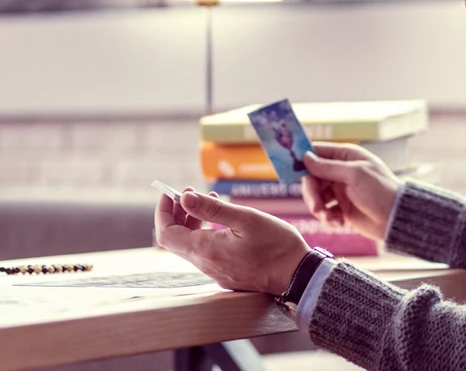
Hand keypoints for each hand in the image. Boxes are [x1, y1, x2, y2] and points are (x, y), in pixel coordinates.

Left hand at [154, 187, 310, 294]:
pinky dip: (205, 234)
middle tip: (190, 193)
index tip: (170, 193)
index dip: (163, 212)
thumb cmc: (276, 244)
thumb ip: (212, 209)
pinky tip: (222, 223)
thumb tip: (184, 198)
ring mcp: (216, 273)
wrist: (298, 275)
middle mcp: (206, 265)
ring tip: (210, 201)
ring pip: (191, 247)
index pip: (166, 234)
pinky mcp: (227, 275)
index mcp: (206, 250)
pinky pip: (205, 254)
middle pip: (176, 240)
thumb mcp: (246, 219)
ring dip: (192, 223)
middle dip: (178, 214)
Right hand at [302, 143, 401, 240]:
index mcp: (346, 156)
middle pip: (312, 177)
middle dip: (311, 194)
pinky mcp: (342, 207)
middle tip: (317, 208)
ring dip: (319, 208)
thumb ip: (328, 167)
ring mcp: (341, 189)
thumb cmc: (380, 191)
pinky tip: (339, 223)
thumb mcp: (354, 175)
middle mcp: (342, 171)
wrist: (395, 218)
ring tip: (330, 219)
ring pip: (316, 195)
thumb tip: (305, 157)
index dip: (303, 160)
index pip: (317, 152)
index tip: (289, 171)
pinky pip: (324, 210)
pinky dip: (328, 217)